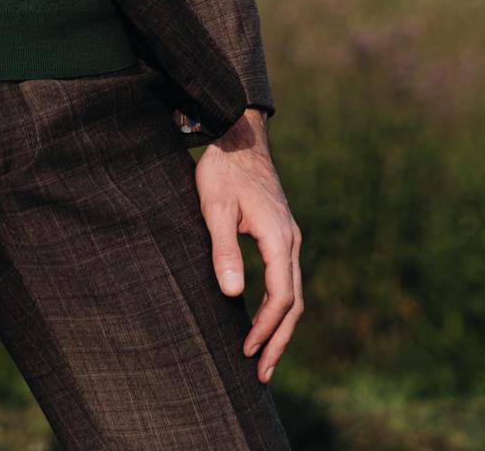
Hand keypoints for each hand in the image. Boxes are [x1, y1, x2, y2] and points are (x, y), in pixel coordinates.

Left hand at [193, 108, 303, 385]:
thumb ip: (223, 250)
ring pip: (293, 292)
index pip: (281, 296)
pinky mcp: (281, 233)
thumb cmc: (223, 170)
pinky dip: (280, 306)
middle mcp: (291, 241)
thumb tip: (232, 295)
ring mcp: (289, 237)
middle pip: (294, 302)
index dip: (266, 328)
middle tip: (261, 373)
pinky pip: (287, 278)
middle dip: (279, 340)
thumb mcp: (215, 208)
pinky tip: (265, 318)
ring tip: (265, 357)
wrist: (239, 135)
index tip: (247, 351)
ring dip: (281, 327)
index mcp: (278, 238)